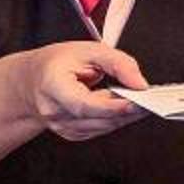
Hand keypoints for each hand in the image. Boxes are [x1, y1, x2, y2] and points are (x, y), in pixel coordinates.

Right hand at [17, 41, 150, 140]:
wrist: (32, 81)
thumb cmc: (57, 63)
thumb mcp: (88, 49)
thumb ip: (118, 63)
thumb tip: (140, 83)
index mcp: (52, 86)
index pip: (83, 104)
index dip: (111, 107)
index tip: (135, 102)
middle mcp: (54, 111)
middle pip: (97, 118)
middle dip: (127, 110)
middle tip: (150, 99)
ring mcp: (61, 126)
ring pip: (103, 127)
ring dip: (125, 116)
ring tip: (143, 101)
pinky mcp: (72, 134)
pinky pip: (101, 129)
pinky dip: (116, 119)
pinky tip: (126, 108)